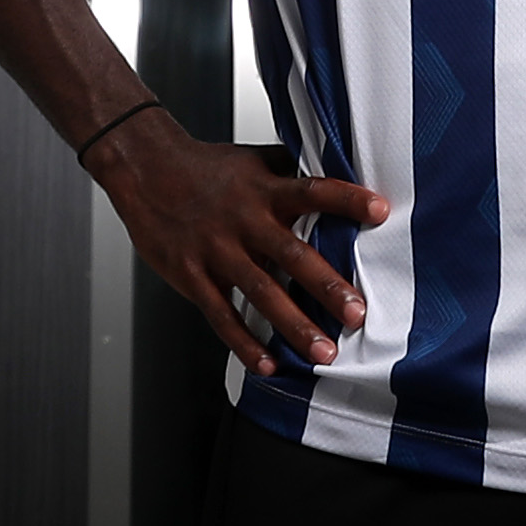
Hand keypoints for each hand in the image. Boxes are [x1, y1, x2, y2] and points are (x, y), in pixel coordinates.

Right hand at [84, 110, 389, 370]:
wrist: (145, 169)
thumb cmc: (205, 168)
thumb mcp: (252, 161)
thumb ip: (292, 172)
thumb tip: (340, 169)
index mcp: (263, 190)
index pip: (312, 191)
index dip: (346, 200)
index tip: (380, 211)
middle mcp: (244, 220)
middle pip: (292, 254)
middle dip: (326, 286)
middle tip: (356, 314)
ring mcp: (217, 250)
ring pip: (260, 292)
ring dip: (293, 326)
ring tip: (323, 353)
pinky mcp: (192, 275)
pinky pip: (222, 315)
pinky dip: (244, 343)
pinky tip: (267, 364)